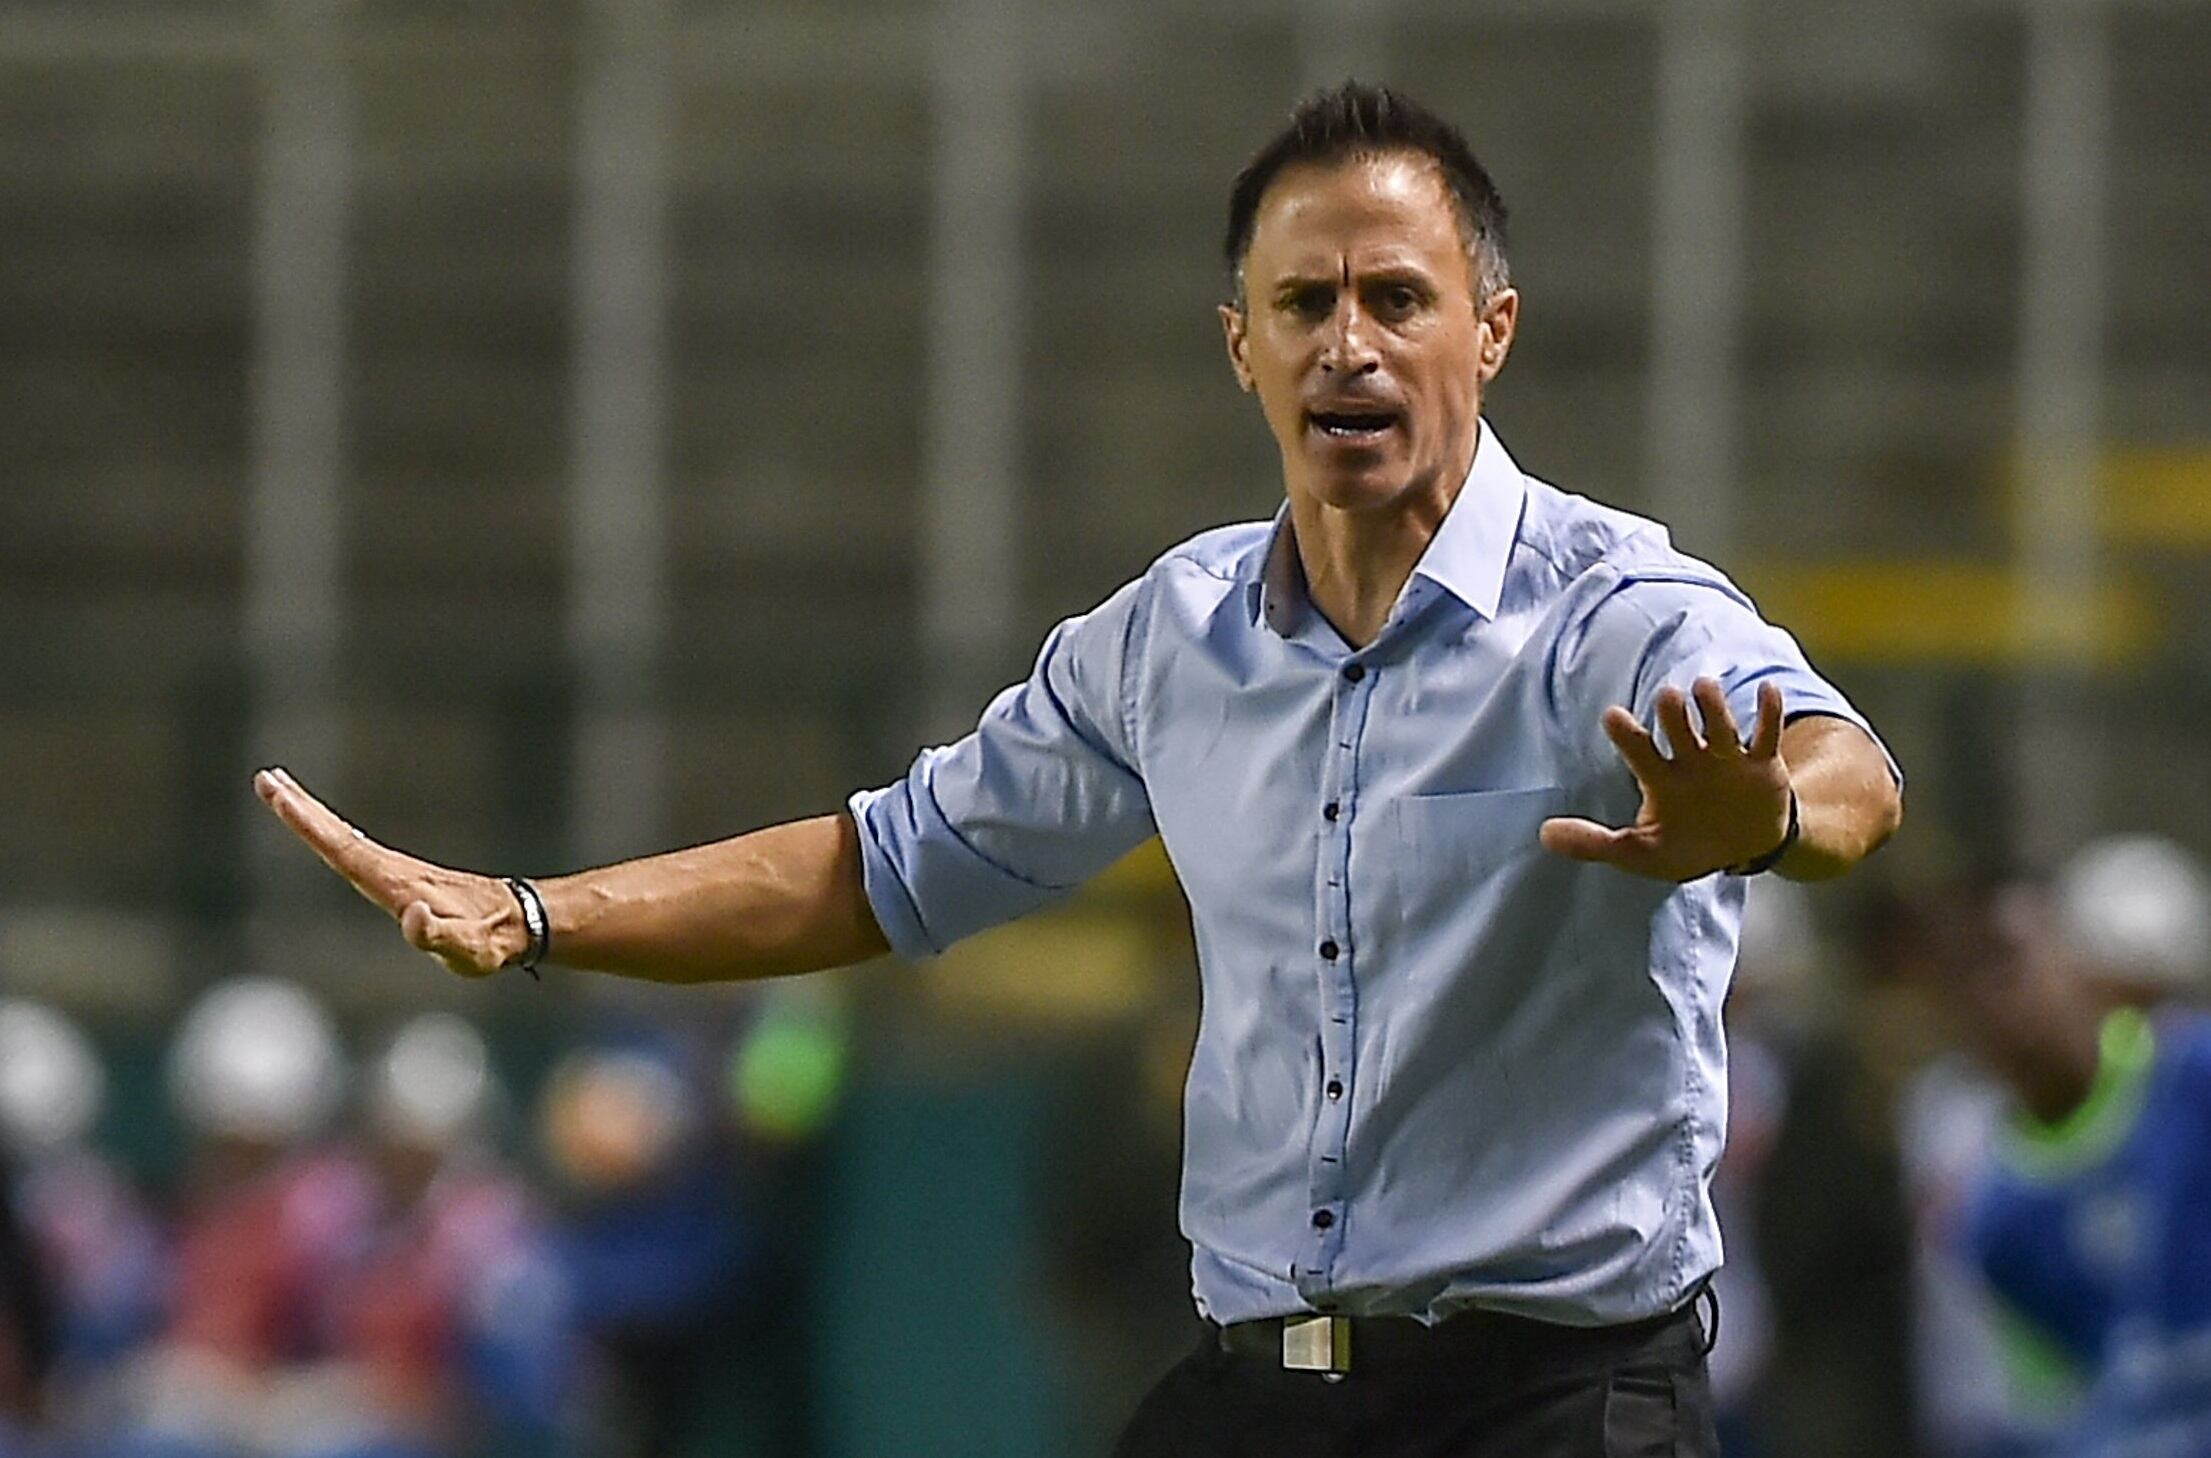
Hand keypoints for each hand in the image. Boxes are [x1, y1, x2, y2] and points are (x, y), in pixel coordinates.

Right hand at [253, 768, 526, 976]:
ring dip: (311, 816)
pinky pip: (356, 850)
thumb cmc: (488, 944)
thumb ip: (439, 936)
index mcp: (397, 885)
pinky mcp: (401, 878)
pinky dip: (331, 835)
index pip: (343, 852)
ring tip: (280, 789)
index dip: (310, 827)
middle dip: (301, 810)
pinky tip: (319, 827)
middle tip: (266, 778)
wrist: (517, 924)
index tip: (281, 796)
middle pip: (337, 837)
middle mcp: (392, 872)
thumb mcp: (466, 949)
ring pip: (344, 839)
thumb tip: (412, 916)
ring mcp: (396, 872)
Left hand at [1540, 678, 1792, 881]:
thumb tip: (1543, 835)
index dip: (1627, 734)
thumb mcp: (1641, 853)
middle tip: (1665, 697)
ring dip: (1714, 706)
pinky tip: (1767, 690)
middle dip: (1672, 713)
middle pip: (1679, 728)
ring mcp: (1727, 759)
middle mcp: (1690, 760)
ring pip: (1720, 725)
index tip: (1613, 716)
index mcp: (1659, 777)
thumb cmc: (1687, 844)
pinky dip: (1768, 712)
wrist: (1744, 849)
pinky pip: (1766, 733)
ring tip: (1704, 688)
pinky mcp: (1763, 764)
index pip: (1639, 750)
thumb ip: (1594, 844)